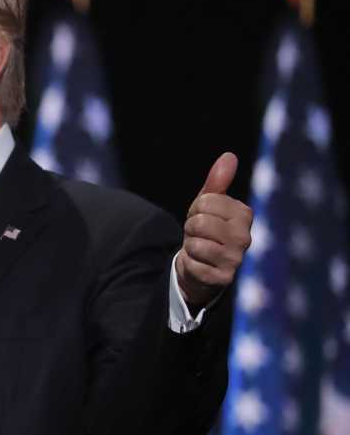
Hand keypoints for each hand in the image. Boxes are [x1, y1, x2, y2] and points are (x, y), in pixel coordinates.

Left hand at [176, 152, 252, 312]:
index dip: (196, 209)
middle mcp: (245, 237)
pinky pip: (193, 264)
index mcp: (244, 214)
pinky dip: (190, 264)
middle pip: (199, 221)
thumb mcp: (208, 205)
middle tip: (199, 235)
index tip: (203, 217)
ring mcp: (236, 259)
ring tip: (200, 249)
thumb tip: (229, 156)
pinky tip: (200, 265)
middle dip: (191, 228)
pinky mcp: (224, 278)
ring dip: (190, 246)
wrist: (200, 265)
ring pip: (195, 243)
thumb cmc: (206, 231)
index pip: (206, 201)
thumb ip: (217, 182)